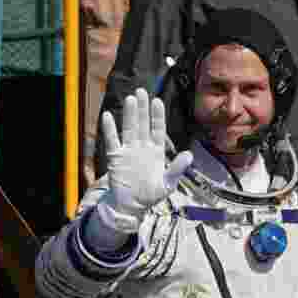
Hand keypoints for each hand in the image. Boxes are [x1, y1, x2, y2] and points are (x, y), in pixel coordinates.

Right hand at [100, 88, 193, 219]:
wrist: (131, 206)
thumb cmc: (150, 195)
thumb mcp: (168, 184)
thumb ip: (177, 169)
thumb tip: (189, 155)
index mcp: (156, 152)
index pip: (157, 129)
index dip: (157, 116)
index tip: (157, 101)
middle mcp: (142, 147)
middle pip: (143, 124)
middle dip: (143, 108)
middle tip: (142, 91)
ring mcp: (128, 151)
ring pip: (129, 128)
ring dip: (130, 114)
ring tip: (130, 99)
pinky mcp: (116, 157)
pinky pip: (112, 140)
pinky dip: (110, 129)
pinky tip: (108, 116)